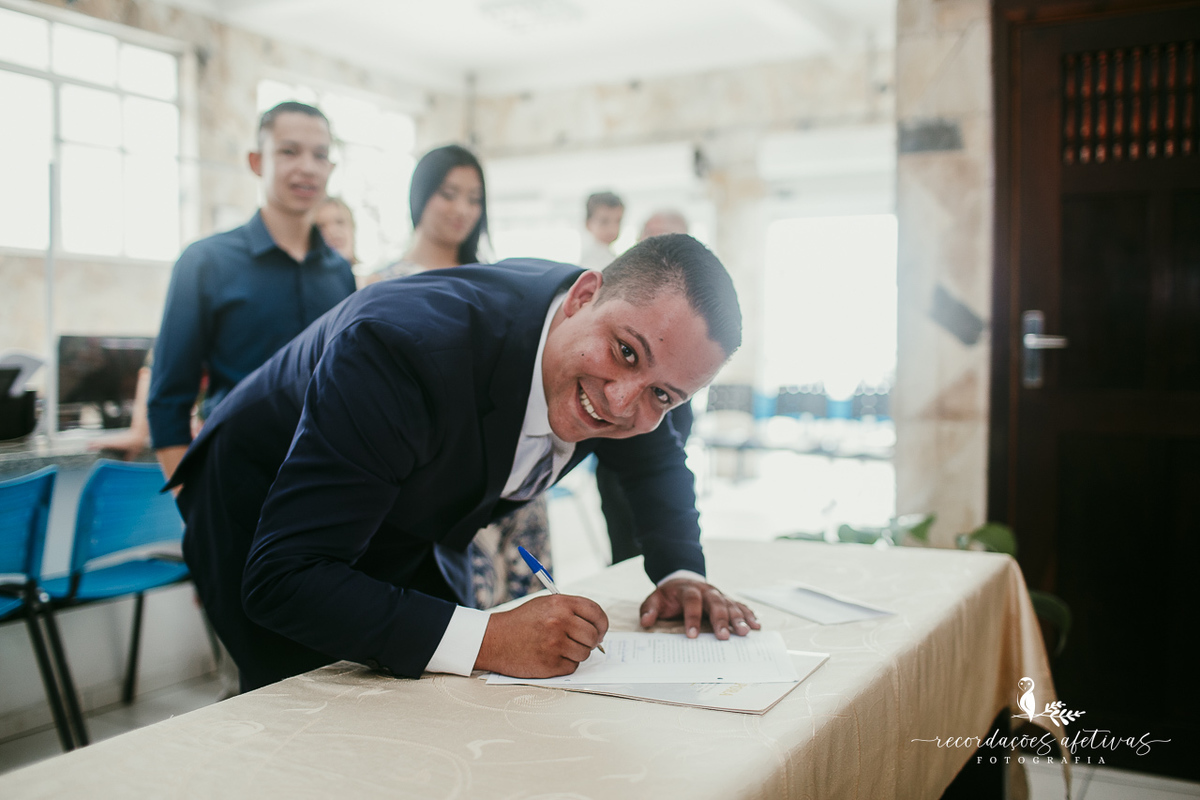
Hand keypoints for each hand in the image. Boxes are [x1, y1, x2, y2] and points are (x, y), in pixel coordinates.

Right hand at [475, 594, 607, 677]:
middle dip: (592, 642)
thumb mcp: (545, 604)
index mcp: (561, 604)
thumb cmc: (522, 622)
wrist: (495, 640)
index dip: (602, 624)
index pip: (596, 613)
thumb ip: (571, 611)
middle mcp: (560, 622)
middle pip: (593, 636)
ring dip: (576, 653)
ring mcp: (555, 644)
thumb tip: (597, 625)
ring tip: (560, 648)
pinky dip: (565, 664)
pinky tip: (551, 657)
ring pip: (585, 653)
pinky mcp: (550, 664)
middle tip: (582, 642)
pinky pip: (572, 667)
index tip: (601, 630)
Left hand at [640, 578, 760, 639]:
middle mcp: (706, 591)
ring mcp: (718, 595)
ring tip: (745, 633)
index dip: (692, 618)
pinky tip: (756, 626)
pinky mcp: (727, 600)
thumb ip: (650, 608)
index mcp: (688, 589)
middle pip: (716, 603)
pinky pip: (740, 606)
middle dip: (721, 620)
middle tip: (724, 637)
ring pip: (730, 605)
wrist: (682, 580)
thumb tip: (646, 621)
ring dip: (739, 618)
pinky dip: (749, 615)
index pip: (691, 601)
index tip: (692, 636)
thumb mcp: (656, 599)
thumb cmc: (669, 596)